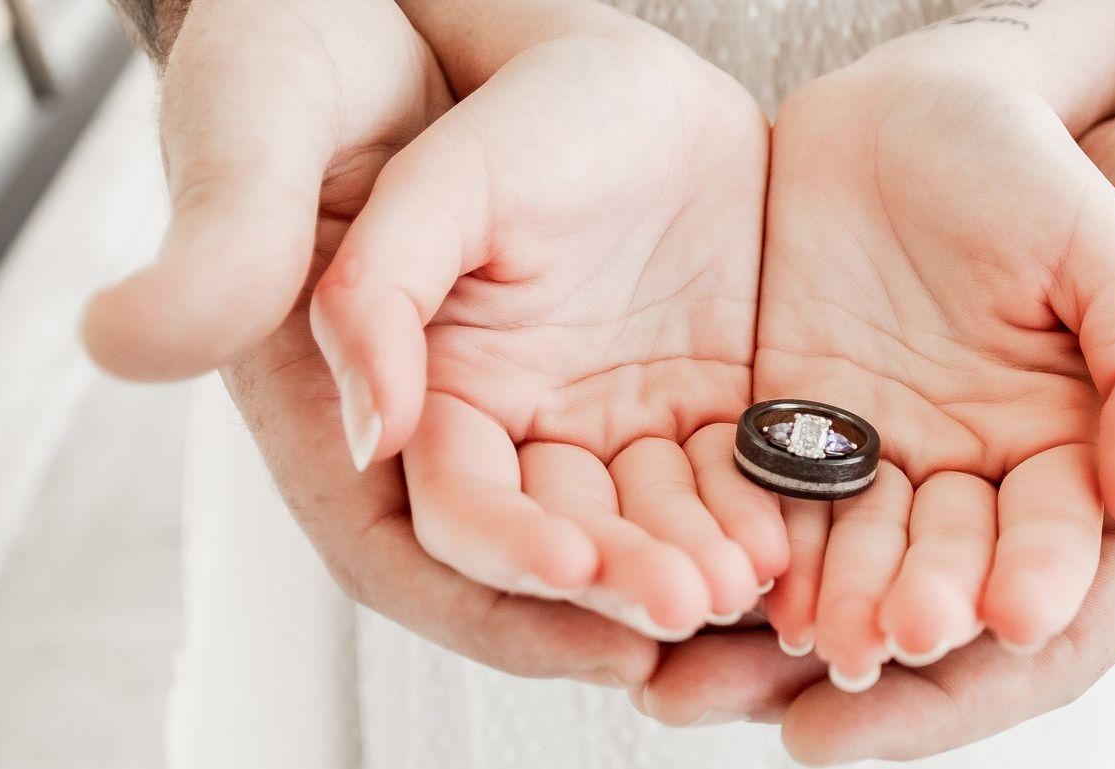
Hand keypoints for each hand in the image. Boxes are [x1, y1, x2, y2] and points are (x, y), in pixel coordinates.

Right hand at [307, 2, 783, 637]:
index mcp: (389, 406)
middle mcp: (492, 430)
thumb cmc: (335, 76)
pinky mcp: (674, 381)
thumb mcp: (316, 152)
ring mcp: (588, 411)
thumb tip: (371, 434)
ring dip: (694, 562)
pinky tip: (798, 526)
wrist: (473, 22)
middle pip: (555, 553)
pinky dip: (750, 502)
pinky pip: (717, 465)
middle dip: (620, 589)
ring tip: (759, 580)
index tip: (570, 569)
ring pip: (645, 523)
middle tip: (689, 603)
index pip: (430, 535)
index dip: (500, 562)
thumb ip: (333, 282)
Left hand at [634, 94, 1114, 764]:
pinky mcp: (838, 402)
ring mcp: (920, 457)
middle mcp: (1010, 506)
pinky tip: (662, 561)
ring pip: (836, 566)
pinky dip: (725, 532)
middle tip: (807, 682)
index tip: (952, 648)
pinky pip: (774, 485)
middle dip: (873, 648)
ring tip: (686, 673)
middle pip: (932, 611)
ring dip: (768, 628)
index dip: (1003, 649)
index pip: (1060, 618)